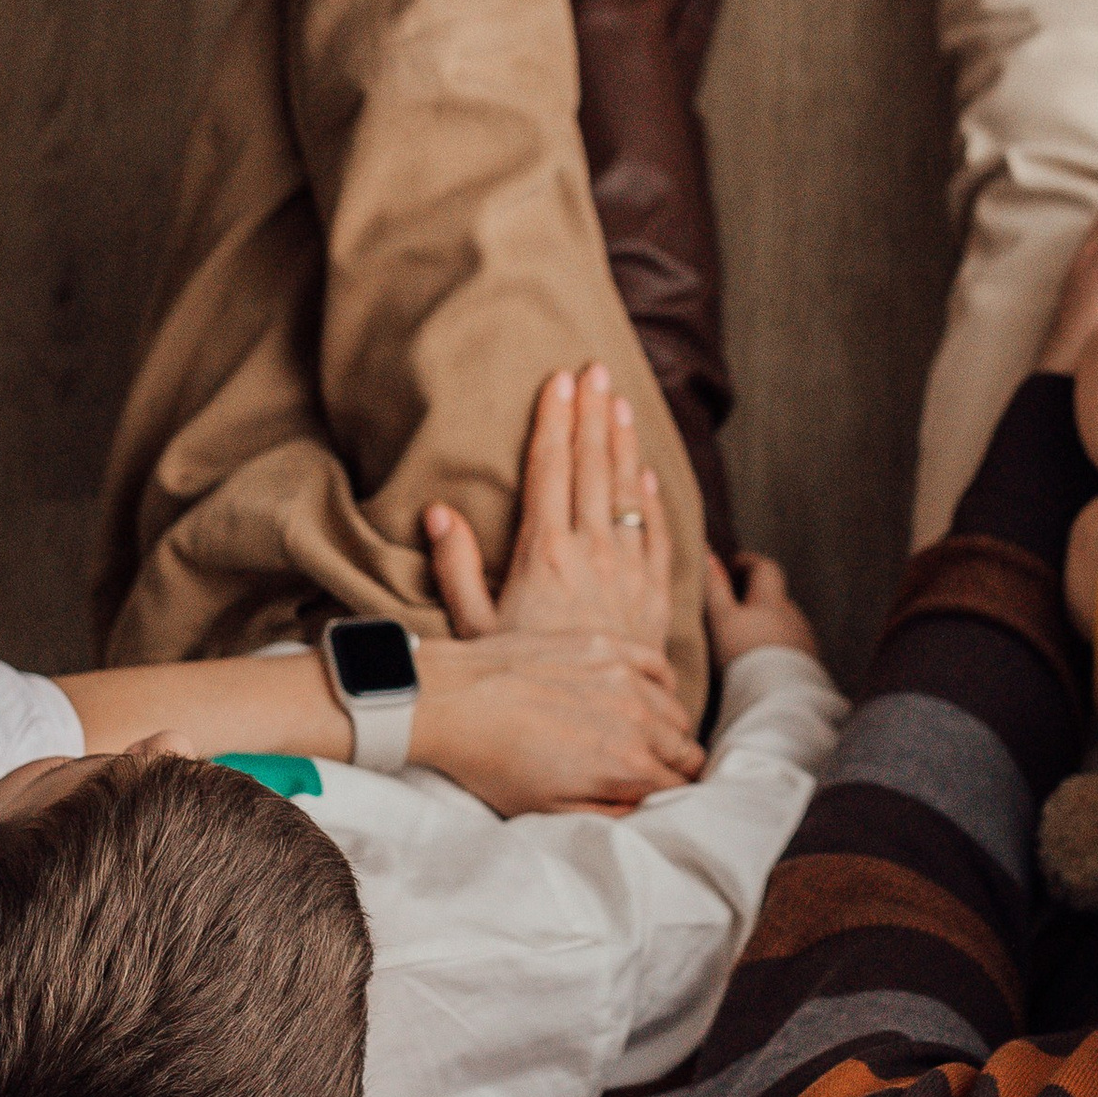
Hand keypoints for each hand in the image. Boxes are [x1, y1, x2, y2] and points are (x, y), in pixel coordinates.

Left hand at [410, 631, 703, 814]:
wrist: (452, 700)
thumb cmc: (493, 763)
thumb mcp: (547, 810)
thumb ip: (607, 813)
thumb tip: (643, 808)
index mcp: (627, 766)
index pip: (678, 787)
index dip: (670, 798)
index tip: (657, 799)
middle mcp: (637, 719)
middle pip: (685, 750)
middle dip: (675, 767)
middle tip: (653, 774)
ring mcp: (624, 676)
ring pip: (675, 710)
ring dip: (668, 729)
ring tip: (646, 739)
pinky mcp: (606, 645)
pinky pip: (657, 665)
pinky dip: (659, 684)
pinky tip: (644, 695)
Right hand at [425, 362, 673, 653]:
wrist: (583, 726)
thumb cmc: (516, 679)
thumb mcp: (472, 626)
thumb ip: (456, 566)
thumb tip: (438, 513)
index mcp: (545, 552)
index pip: (551, 469)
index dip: (555, 420)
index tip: (558, 380)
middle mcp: (591, 554)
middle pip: (595, 467)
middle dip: (594, 414)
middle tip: (596, 370)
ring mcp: (628, 575)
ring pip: (631, 493)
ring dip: (625, 445)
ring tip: (621, 403)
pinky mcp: (654, 599)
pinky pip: (660, 537)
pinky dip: (655, 501)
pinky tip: (649, 477)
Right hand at [706, 551, 821, 667]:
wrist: (777, 701)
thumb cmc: (743, 654)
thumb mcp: (721, 618)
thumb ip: (714, 587)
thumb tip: (708, 553)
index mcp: (772, 600)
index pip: (766, 567)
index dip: (749, 563)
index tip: (734, 566)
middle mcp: (792, 616)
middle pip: (775, 598)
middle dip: (756, 599)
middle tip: (732, 609)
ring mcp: (803, 642)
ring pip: (782, 625)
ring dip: (766, 627)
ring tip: (742, 643)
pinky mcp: (807, 668)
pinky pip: (789, 650)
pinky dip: (774, 650)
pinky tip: (759, 666)